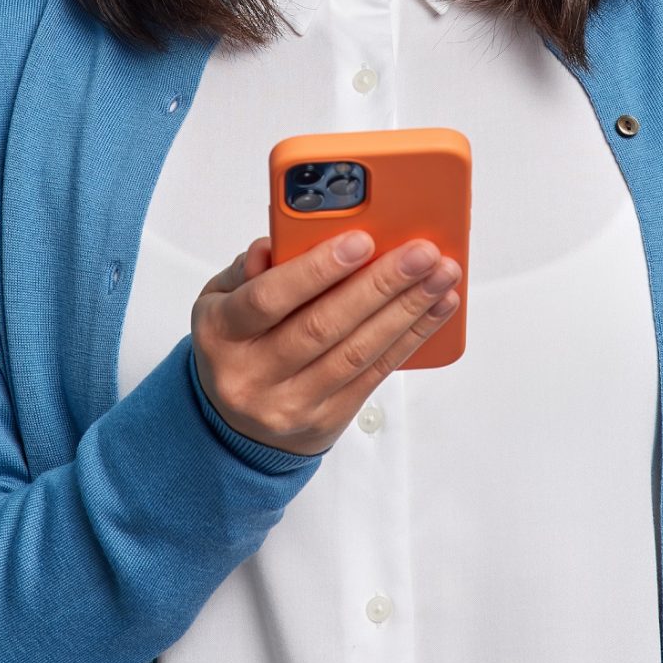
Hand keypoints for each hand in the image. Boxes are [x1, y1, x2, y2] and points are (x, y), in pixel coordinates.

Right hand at [189, 230, 462, 455]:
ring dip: (407, 310)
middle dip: (380, 285)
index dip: (317, 269)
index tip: (362, 239)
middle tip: (421, 253)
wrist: (235, 424)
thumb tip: (280, 242)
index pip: (268, 299)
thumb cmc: (237, 344)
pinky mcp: (327, 419)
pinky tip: (436, 308)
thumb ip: (250, 270)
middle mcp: (252, 373)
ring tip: (441, 276)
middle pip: (323, 326)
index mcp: (221, 333)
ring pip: (357, 352)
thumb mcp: (222, 301)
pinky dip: (412, 337)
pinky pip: (376, 374)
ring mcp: (290, 402)